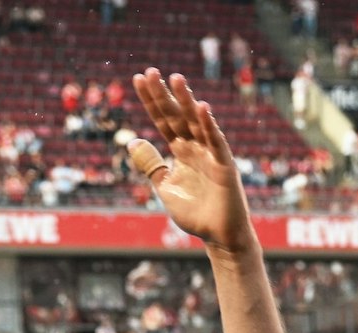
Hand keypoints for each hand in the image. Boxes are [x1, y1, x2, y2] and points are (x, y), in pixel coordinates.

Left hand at [129, 70, 252, 252]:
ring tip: (175, 78)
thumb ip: (151, 164)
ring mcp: (210, 154)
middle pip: (176, 115)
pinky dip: (209, 126)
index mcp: (180, 150)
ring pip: (196, 122)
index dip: (151, 100)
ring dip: (186, 101)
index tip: (138, 79)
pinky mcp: (224, 166)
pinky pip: (216, 142)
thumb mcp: (164, 186)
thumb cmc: (194, 213)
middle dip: (164, 94)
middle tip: (151, 71)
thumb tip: (132, 141)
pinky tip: (202, 108)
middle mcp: (195, 147)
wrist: (217, 236)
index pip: (162, 120)